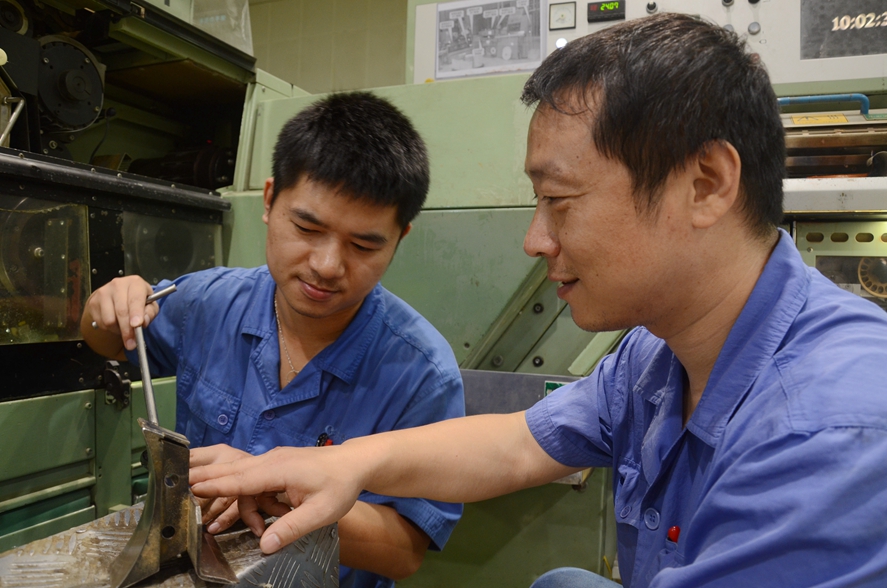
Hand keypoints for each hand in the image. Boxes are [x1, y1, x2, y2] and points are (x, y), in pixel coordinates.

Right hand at [83, 275, 155, 351]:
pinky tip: (115, 323)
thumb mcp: (150, 304)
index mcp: (135, 283)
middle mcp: (118, 284)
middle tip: (132, 344)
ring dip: (118, 330)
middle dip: (128, 330)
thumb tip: (144, 322)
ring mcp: (103, 292)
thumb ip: (150, 313)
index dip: (136, 313)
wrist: (116, 294)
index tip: (137, 325)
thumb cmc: (137, 299)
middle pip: (121, 311)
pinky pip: (101, 323)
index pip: (135, 299)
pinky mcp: (93, 302)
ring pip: (110, 320)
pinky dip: (110, 329)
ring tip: (124, 327)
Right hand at [190, 445, 364, 553]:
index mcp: (279, 469)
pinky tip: (243, 504)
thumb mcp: (321, 512)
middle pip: (233, 471)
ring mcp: (275, 460)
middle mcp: (272, 460)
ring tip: (222, 507)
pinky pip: (253, 476)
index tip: (189, 487)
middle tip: (180, 486)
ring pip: (242, 474)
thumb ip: (291, 528)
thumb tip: (264, 546)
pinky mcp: (278, 464)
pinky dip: (242, 488)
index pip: (239, 479)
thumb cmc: (341, 484)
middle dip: (207, 479)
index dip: (214, 485)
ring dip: (228, 489)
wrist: (355, 462)